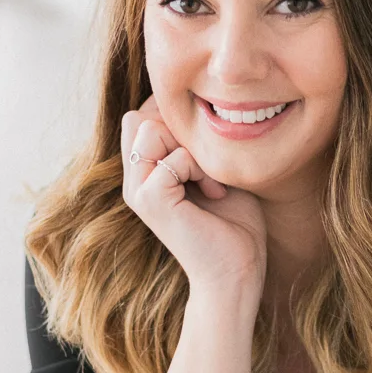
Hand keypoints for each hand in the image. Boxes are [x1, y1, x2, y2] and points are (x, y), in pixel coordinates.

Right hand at [122, 93, 266, 299]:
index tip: (209, 152)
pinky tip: (214, 193)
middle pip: (140, 116)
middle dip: (181, 129)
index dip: (175, 117)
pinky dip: (200, 168)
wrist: (237, 272)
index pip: (142, 114)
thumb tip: (196, 100)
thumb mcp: (215, 169)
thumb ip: (196, 140)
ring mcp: (137, 191)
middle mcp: (134, 180)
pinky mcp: (150, 201)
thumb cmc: (235, 223)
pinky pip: (173, 157)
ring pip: (150, 129)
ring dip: (192, 148)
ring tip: (213, 179)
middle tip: (211, 165)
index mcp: (145, 172)